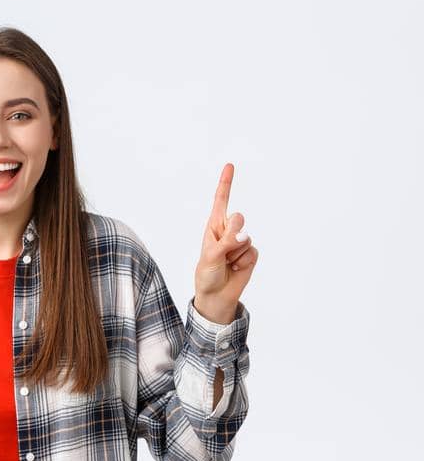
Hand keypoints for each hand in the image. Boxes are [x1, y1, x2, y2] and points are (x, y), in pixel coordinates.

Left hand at [193, 163, 258, 321]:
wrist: (217, 295)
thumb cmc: (207, 274)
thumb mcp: (210, 257)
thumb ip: (227, 242)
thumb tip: (245, 233)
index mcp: (213, 226)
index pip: (221, 201)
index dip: (226, 183)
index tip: (229, 165)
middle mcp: (228, 230)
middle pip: (238, 219)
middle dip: (232, 236)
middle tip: (222, 253)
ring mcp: (241, 241)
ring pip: (247, 238)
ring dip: (236, 254)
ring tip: (227, 263)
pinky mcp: (251, 252)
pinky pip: (253, 252)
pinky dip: (244, 262)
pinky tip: (236, 268)